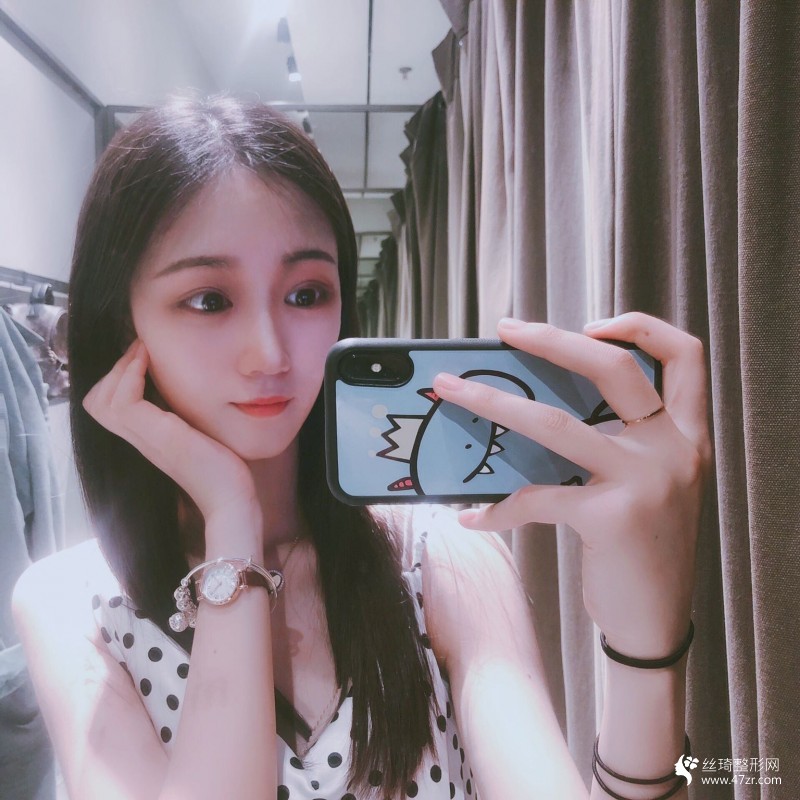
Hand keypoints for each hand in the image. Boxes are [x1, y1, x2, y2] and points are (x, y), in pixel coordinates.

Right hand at [83, 340, 258, 524]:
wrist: (232, 499)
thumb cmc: (224, 469)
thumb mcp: (198, 434)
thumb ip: (184, 419)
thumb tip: (189, 393)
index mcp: (147, 438)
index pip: (106, 406)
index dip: (117, 378)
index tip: (142, 356)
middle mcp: (141, 439)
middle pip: (96, 402)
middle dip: (114, 369)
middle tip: (141, 350)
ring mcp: (147, 439)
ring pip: (102, 400)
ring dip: (121, 368)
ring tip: (144, 351)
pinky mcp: (161, 437)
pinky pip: (124, 403)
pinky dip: (131, 377)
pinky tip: (150, 364)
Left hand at [432, 313, 711, 658]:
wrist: (657, 621)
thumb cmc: (641, 548)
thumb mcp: (648, 485)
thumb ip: (616, 445)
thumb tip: (532, 411)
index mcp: (686, 434)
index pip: (684, 355)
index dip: (642, 327)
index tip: (593, 323)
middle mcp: (674, 449)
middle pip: (615, 369)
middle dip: (553, 340)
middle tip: (505, 329)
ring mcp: (645, 481)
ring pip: (555, 423)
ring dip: (491, 402)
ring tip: (451, 390)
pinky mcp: (612, 518)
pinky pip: (536, 498)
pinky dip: (497, 509)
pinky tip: (472, 518)